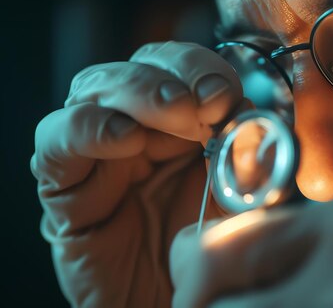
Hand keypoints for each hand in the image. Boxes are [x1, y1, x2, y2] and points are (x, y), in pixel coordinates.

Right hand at [31, 41, 242, 306]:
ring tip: (176, 111)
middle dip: (177, 75)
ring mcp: (98, 153)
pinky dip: (87, 128)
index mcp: (182, 126)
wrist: (164, 302)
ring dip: (138, 89)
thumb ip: (253, 168)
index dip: (206, 71)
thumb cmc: (203, 254)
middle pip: (141, 67)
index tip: (229, 96)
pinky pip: (56, 141)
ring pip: (95, 88)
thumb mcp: (242, 208)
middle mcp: (138, 129)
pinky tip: (124, 137)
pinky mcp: (65, 186)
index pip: (185, 70)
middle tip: (206, 101)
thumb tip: (256, 123)